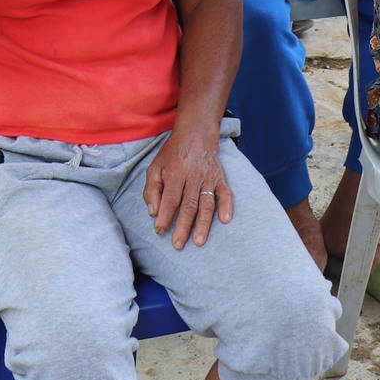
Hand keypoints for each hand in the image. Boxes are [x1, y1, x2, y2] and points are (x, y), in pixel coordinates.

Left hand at [142, 129, 231, 248]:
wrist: (196, 134)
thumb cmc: (172, 154)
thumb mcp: (155, 166)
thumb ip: (152, 189)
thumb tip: (153, 213)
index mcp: (175, 171)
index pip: (170, 198)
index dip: (165, 216)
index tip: (160, 230)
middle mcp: (193, 175)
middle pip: (188, 205)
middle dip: (183, 227)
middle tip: (178, 245)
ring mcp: (208, 177)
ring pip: (206, 203)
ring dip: (203, 224)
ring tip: (199, 241)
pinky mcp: (220, 178)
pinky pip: (226, 193)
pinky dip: (227, 206)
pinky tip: (225, 220)